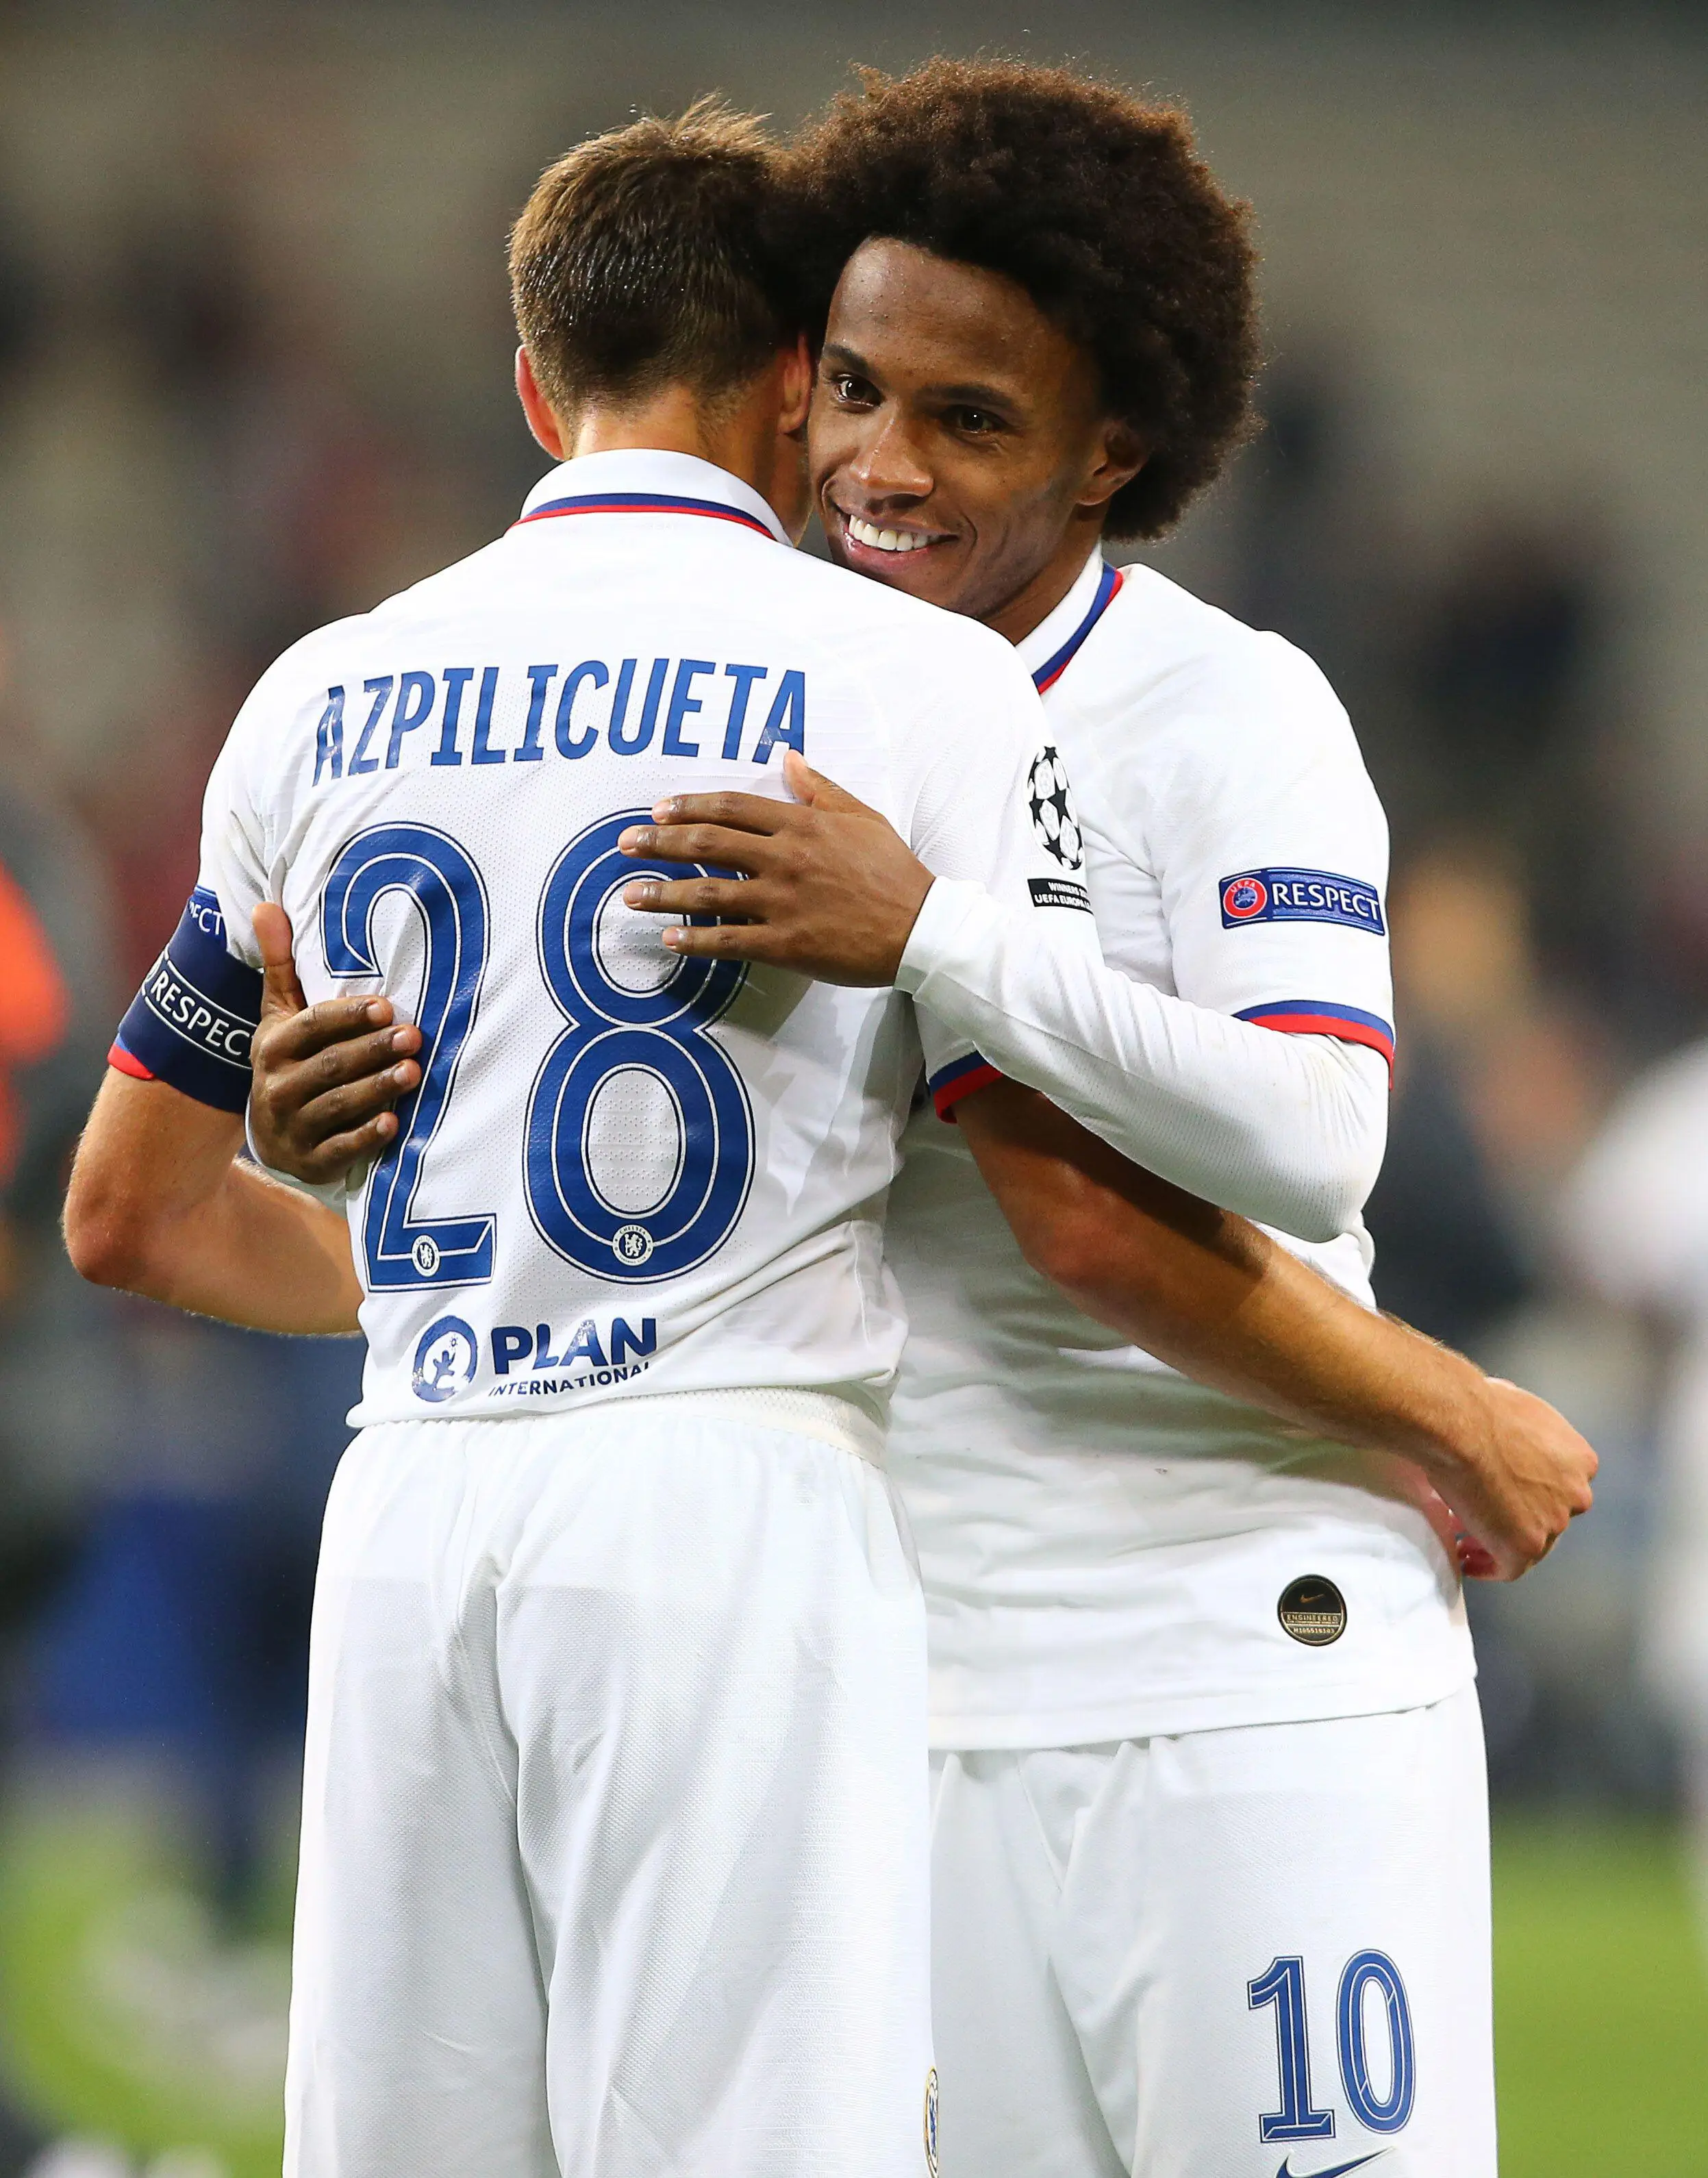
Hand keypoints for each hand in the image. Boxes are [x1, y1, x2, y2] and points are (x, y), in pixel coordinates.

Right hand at [249, 902, 421, 1183]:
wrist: (270, 1135)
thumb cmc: (289, 1061)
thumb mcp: (279, 1015)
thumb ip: (280, 964)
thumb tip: (265, 904)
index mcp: (274, 1046)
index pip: (312, 1027)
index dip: (347, 1017)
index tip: (385, 1007)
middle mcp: (277, 1086)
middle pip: (330, 1065)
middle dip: (373, 1050)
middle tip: (414, 1036)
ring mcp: (292, 1126)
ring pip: (337, 1105)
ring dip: (376, 1089)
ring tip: (414, 1072)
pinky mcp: (311, 1160)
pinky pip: (339, 1148)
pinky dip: (364, 1137)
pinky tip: (392, 1124)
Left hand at [617, 750, 934, 984]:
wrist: (921, 927)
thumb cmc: (894, 872)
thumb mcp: (861, 817)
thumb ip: (819, 788)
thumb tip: (788, 757)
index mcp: (802, 824)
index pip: (731, 808)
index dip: (688, 807)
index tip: (657, 811)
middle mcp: (785, 858)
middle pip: (707, 844)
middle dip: (659, 842)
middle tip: (625, 844)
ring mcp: (783, 902)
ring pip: (708, 893)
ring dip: (663, 892)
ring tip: (629, 893)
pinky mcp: (786, 943)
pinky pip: (729, 940)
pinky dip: (694, 940)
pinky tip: (668, 938)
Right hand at [1424, 1376, 1596, 1580]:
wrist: (1461, 1423)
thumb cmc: (1478, 1407)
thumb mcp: (1519, 1408)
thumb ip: (1526, 1432)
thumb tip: (1501, 1429)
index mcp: (1580, 1459)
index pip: (1562, 1486)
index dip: (1533, 1492)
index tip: (1511, 1495)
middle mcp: (1576, 1494)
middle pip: (1549, 1516)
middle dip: (1518, 1518)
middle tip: (1485, 1516)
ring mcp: (1552, 1523)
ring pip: (1530, 1544)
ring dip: (1500, 1541)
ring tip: (1468, 1542)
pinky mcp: (1524, 1546)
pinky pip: (1507, 1568)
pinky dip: (1488, 1567)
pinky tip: (1467, 1560)